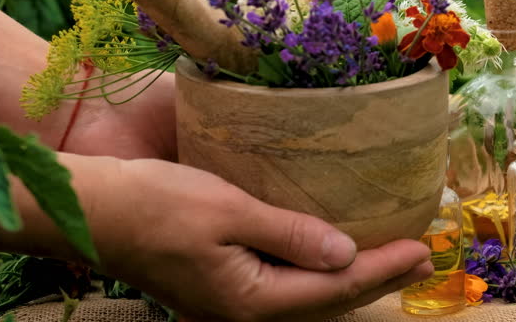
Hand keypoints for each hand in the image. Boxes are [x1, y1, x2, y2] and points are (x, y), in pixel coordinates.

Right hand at [87, 157, 433, 320]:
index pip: (335, 288)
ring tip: (392, 260)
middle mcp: (245, 312)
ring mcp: (232, 304)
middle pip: (329, 302)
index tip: (423, 250)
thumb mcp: (228, 212)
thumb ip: (290, 235)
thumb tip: (346, 253)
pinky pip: (290, 288)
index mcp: (250, 300)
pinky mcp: (224, 286)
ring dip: (355, 279)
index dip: (383, 269)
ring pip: (311, 299)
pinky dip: (323, 274)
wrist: (92, 211)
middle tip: (424, 258)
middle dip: (379, 280)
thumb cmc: (155, 204)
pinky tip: (334, 257)